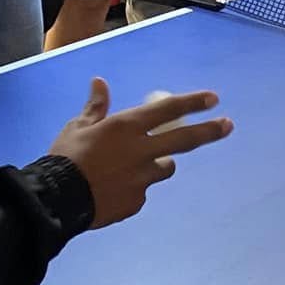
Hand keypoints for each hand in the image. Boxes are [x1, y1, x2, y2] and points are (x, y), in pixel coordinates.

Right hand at [48, 78, 232, 228]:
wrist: (57, 200)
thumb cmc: (65, 158)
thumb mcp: (77, 127)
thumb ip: (95, 107)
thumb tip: (100, 82)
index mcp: (126, 127)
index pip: (167, 109)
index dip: (192, 102)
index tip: (213, 98)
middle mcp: (141, 151)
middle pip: (183, 139)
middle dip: (209, 131)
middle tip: (227, 125)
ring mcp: (142, 179)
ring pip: (164, 168)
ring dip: (158, 163)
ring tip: (133, 167)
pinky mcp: (136, 202)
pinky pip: (142, 191)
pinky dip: (133, 187)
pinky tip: (112, 189)